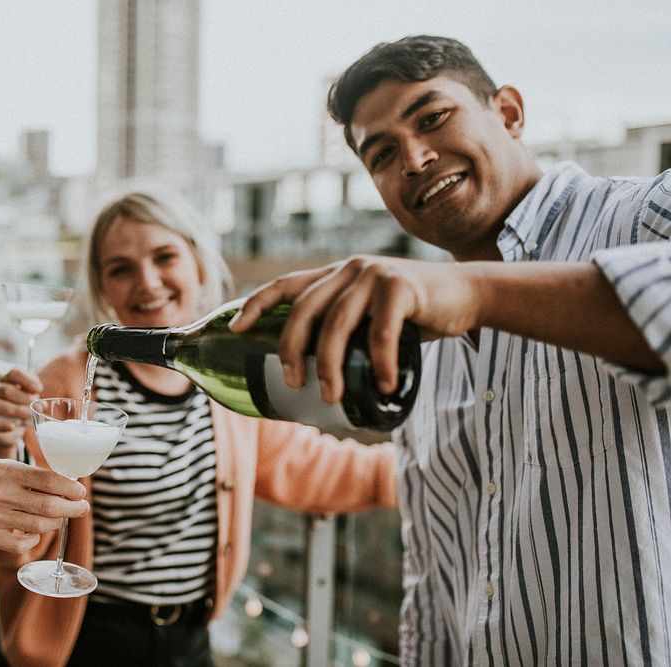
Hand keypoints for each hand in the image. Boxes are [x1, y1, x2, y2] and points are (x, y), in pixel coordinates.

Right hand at [0, 369, 42, 457]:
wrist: (10, 428)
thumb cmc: (21, 408)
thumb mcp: (30, 399)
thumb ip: (35, 398)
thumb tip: (41, 405)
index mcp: (4, 381)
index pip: (13, 374)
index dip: (27, 380)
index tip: (39, 389)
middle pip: (6, 390)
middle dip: (24, 399)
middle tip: (38, 407)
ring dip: (15, 411)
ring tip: (28, 416)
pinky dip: (1, 425)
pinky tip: (13, 426)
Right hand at [0, 458, 87, 553]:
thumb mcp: (12, 467)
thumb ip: (38, 477)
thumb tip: (73, 487)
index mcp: (7, 472)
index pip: (48, 480)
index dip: (70, 488)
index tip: (81, 492)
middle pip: (47, 506)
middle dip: (72, 508)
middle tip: (83, 507)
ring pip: (39, 527)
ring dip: (57, 523)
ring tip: (60, 517)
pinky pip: (21, 545)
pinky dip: (35, 538)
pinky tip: (36, 530)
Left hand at [229, 255, 479, 401]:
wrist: (468, 295)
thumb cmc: (413, 314)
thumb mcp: (370, 316)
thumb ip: (345, 329)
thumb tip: (312, 373)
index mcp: (334, 276)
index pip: (284, 285)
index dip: (255, 304)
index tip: (234, 328)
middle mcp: (348, 270)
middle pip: (304, 310)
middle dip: (292, 350)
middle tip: (292, 383)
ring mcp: (374, 275)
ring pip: (337, 325)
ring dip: (331, 366)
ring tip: (333, 398)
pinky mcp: (401, 287)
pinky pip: (380, 333)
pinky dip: (379, 364)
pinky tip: (382, 385)